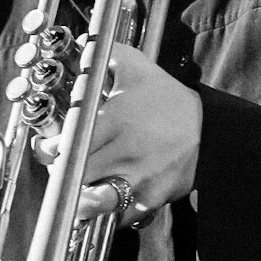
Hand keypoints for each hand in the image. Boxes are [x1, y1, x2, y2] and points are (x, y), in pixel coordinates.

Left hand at [32, 41, 201, 224]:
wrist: (210, 130)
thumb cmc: (167, 100)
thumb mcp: (138, 68)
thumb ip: (106, 53)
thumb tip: (80, 43)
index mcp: (115, 120)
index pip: (66, 144)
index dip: (50, 151)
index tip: (51, 149)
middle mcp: (126, 152)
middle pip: (75, 176)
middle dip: (62, 175)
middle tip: (61, 169)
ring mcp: (140, 179)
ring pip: (95, 203)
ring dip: (82, 201)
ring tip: (78, 194)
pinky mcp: (152, 198)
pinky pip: (121, 217)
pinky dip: (109, 214)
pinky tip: (107, 201)